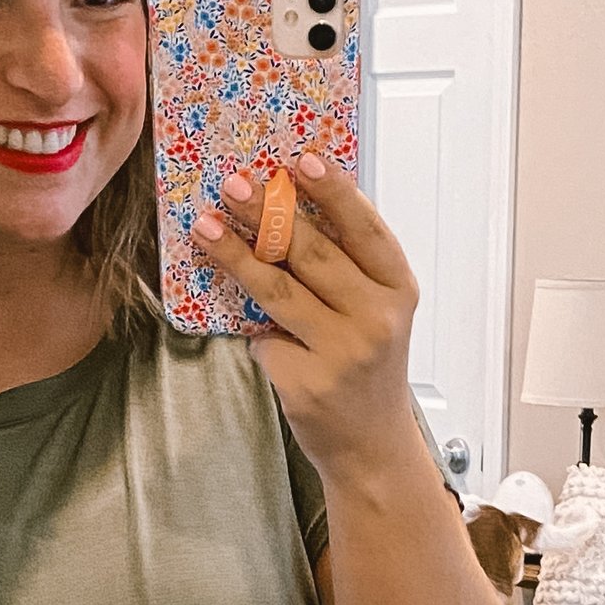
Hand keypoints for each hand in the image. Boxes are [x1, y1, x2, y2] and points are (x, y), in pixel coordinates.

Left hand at [193, 156, 435, 493]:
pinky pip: (264, 337)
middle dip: (268, 212)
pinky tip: (239, 317)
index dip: (334, 191)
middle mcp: (377, 318)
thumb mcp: (375, 311)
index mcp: (398, 290)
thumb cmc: (367, 366)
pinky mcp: (307, 381)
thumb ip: (347, 266)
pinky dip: (252, 328)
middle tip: (235, 184)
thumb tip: (286, 205)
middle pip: (313, 252)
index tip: (302, 160)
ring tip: (206, 226)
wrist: (371, 445)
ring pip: (277, 289)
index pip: (365, 229)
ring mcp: (342, 352)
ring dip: (236, 253)